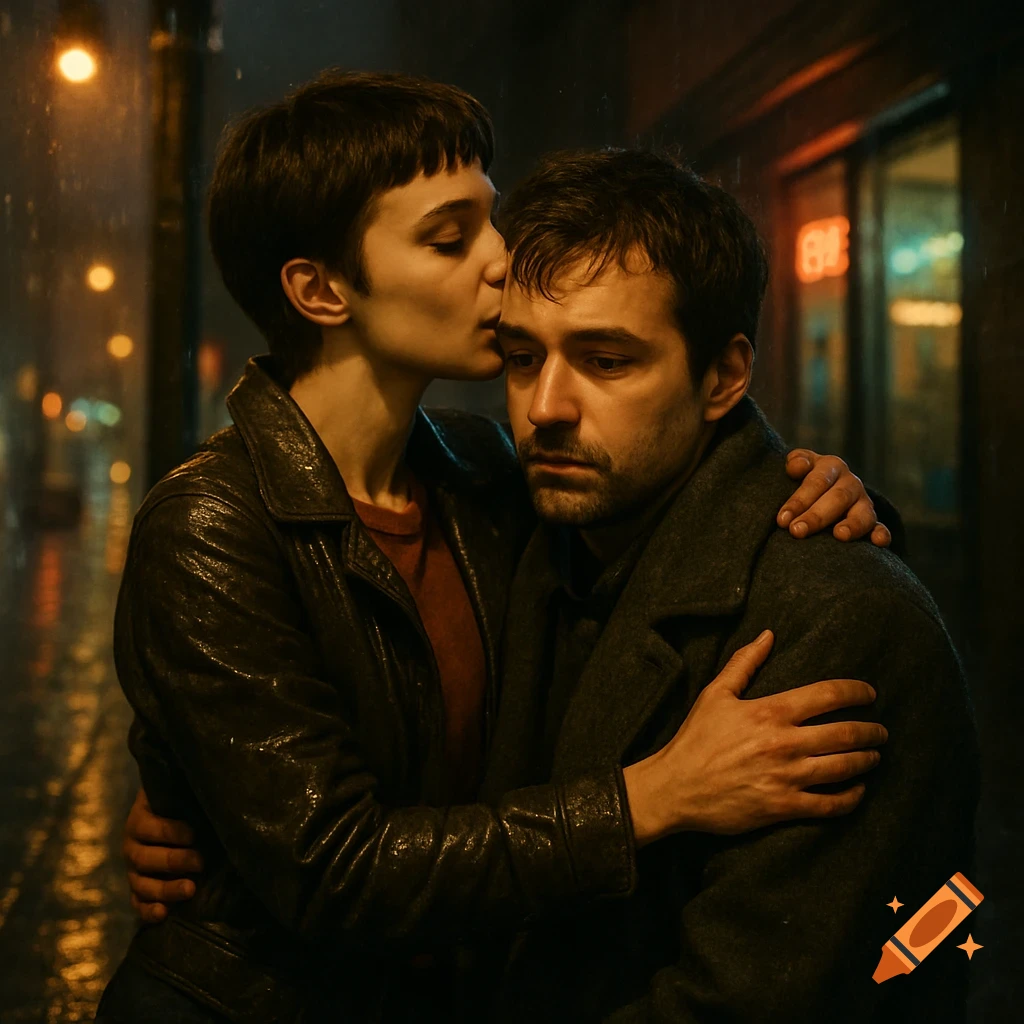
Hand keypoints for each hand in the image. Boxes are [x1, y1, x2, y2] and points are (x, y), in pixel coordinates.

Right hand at [123, 788, 202, 922]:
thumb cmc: (183, 802)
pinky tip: (163, 914)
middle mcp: (132, 845)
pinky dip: (148, 911)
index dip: (171, 831)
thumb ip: (191, 791)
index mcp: (140, 818)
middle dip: (174, 861)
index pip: (149, 826)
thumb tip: (219, 781)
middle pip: (145, 858)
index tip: (195, 835)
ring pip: (141, 884)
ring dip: (165, 889)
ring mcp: (133, 870)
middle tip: (201, 862)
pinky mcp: (138, 889)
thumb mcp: (183, 792)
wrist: (174, 818)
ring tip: (190, 890)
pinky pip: (138, 904)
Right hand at [623, 632, 886, 845]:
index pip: (827, 695)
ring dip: (867, 761)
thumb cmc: (695, 738)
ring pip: (844, 767)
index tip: (870, 694)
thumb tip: (769, 635)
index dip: (856, 692)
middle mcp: (784, 743)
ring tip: (875, 756)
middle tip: (880, 730)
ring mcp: (786, 777)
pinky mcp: (784, 806)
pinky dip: (852, 797)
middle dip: (871, 730)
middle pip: (845, 733)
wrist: (675, 787)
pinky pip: (830, 804)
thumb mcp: (715, 694)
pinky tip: (858, 790)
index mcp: (770, 711)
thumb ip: (744, 663)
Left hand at [778, 449, 890, 546]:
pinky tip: (878, 542)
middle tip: (796, 531)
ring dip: (852, 525)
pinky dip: (881, 534)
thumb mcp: (799, 465)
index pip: (816, 482)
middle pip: (837, 498)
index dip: (799, 500)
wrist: (824, 487)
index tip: (782, 519)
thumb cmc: (803, 478)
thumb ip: (796, 462)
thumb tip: (795, 467)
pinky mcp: (872, 521)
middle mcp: (850, 483)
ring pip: (862, 513)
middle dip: (816, 516)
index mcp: (831, 466)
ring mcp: (863, 503)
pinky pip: (880, 527)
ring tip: (839, 536)